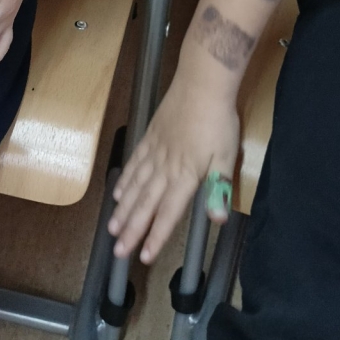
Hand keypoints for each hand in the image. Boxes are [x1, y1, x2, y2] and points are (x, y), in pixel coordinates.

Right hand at [108, 76, 238, 263]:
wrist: (200, 83)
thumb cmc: (218, 120)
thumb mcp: (227, 155)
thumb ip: (219, 186)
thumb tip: (217, 219)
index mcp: (185, 175)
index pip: (168, 212)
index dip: (156, 236)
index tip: (143, 256)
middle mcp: (165, 168)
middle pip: (146, 203)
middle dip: (132, 229)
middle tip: (118, 251)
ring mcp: (154, 151)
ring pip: (135, 186)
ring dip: (124, 209)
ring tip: (112, 227)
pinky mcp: (150, 137)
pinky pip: (134, 163)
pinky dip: (124, 180)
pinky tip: (118, 191)